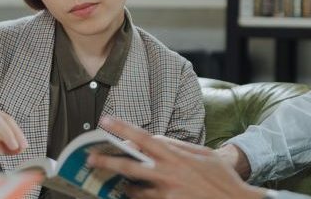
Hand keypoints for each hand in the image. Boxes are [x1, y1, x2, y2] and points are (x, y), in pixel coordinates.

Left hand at [87, 117, 266, 198]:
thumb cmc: (221, 179)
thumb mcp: (204, 155)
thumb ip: (179, 146)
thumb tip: (157, 139)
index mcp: (176, 156)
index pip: (143, 138)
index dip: (123, 129)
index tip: (106, 121)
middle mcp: (168, 174)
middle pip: (129, 167)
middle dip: (106, 162)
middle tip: (89, 159)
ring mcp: (166, 194)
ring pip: (134, 190)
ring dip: (124, 186)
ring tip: (117, 184)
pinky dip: (139, 198)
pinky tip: (135, 195)